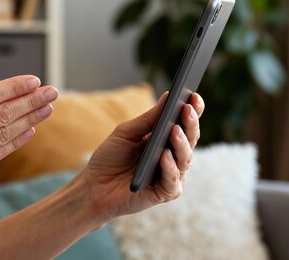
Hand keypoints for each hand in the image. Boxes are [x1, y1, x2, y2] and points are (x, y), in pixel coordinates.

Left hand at [78, 92, 203, 225]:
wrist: (94, 186)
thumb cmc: (110, 157)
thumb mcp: (126, 133)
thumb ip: (148, 119)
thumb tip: (168, 95)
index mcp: (166, 139)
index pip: (185, 123)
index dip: (193, 109)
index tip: (194, 95)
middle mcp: (174, 157)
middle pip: (189, 139)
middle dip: (190, 124)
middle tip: (187, 109)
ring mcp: (171, 175)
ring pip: (185, 159)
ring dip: (181, 144)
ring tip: (174, 130)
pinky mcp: (164, 193)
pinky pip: (173, 180)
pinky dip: (170, 168)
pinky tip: (164, 155)